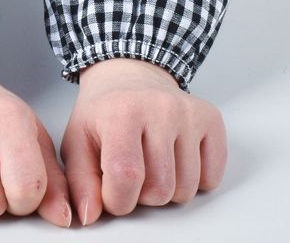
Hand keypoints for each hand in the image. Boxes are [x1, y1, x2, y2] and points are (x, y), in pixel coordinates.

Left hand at [60, 57, 226, 224]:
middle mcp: (159, 108)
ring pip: (186, 188)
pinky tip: (175, 157)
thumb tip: (90, 215)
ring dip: (167, 189)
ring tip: (151, 162)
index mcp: (121, 112)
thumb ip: (79, 182)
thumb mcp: (77, 141)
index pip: (125, 177)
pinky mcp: (209, 118)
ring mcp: (187, 112)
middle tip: (132, 170)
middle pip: (160, 189)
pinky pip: (211, 178)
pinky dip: (194, 180)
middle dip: (142, 194)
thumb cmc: (104, 111)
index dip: (117, 199)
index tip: (111, 190)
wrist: (129, 74)